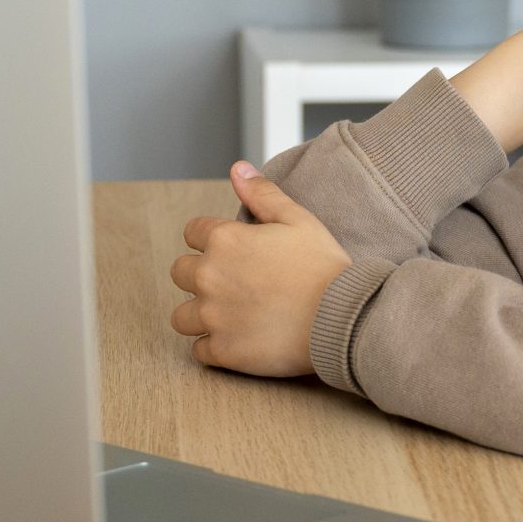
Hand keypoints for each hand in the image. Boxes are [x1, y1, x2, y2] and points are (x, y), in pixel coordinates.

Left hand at [169, 162, 354, 376]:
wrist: (342, 318)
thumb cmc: (323, 267)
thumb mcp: (298, 219)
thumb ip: (262, 194)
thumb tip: (237, 170)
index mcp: (224, 240)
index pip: (192, 233)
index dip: (212, 240)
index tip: (235, 253)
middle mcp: (209, 277)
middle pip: (180, 273)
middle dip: (201, 276)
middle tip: (234, 285)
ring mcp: (214, 316)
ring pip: (182, 317)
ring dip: (200, 315)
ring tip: (230, 316)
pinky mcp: (223, 351)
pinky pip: (200, 351)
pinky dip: (215, 348)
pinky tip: (240, 340)